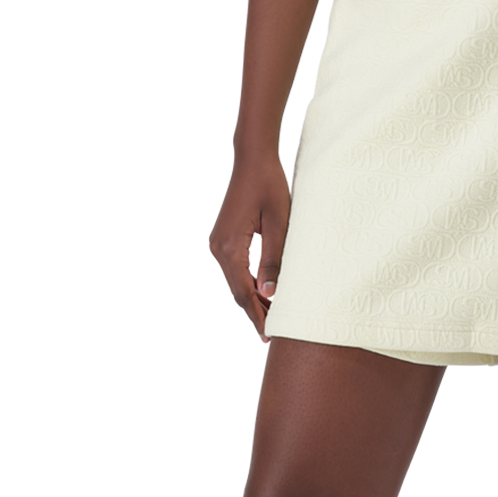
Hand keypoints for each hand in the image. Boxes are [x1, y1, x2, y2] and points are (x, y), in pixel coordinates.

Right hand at [208, 151, 292, 342]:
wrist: (253, 160)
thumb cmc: (269, 186)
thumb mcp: (278, 224)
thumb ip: (273, 260)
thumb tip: (270, 293)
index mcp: (229, 247)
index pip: (245, 292)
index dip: (258, 315)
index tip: (270, 336)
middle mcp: (219, 248)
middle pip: (238, 290)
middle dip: (255, 312)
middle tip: (272, 336)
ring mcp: (219, 243)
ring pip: (236, 281)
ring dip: (252, 299)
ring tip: (270, 319)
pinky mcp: (224, 238)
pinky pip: (235, 269)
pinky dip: (248, 284)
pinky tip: (261, 293)